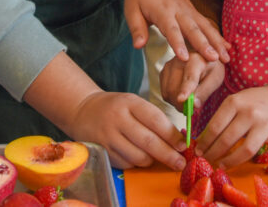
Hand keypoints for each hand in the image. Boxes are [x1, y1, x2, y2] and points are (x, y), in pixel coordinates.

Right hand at [65, 90, 186, 169]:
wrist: (84, 111)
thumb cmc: (116, 107)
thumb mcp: (133, 103)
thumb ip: (153, 118)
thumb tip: (177, 140)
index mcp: (130, 103)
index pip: (155, 120)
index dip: (172, 135)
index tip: (183, 145)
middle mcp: (118, 119)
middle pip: (148, 141)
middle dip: (168, 155)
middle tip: (180, 163)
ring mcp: (108, 137)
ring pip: (138, 157)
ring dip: (152, 160)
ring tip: (158, 157)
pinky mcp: (102, 152)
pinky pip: (127, 164)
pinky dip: (137, 164)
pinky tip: (139, 156)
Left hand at [124, 0, 228, 62]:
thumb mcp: (131, 10)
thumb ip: (136, 29)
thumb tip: (138, 46)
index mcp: (162, 10)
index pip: (171, 29)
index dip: (178, 44)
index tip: (185, 58)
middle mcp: (179, 10)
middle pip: (193, 28)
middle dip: (204, 44)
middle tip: (214, 59)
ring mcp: (189, 10)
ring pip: (205, 26)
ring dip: (216, 42)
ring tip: (226, 57)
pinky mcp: (194, 12)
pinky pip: (207, 24)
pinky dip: (218, 36)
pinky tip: (227, 48)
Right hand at [160, 52, 224, 107]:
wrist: (203, 55)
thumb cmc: (211, 68)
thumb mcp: (215, 79)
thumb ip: (205, 92)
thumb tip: (193, 105)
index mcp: (196, 59)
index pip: (189, 77)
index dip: (185, 90)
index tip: (181, 100)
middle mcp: (179, 60)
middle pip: (174, 88)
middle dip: (182, 104)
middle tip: (192, 108)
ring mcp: (168, 65)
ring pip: (167, 92)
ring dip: (177, 102)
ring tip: (189, 98)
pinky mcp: (163, 72)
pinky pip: (164, 92)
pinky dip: (172, 98)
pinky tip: (182, 93)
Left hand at [194, 85, 267, 173]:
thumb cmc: (252, 102)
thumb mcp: (234, 102)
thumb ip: (220, 117)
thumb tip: (201, 139)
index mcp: (235, 102)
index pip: (215, 126)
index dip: (205, 141)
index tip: (198, 150)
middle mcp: (251, 113)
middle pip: (228, 139)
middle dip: (214, 152)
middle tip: (206, 160)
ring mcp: (266, 124)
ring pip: (248, 148)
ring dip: (232, 161)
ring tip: (221, 165)